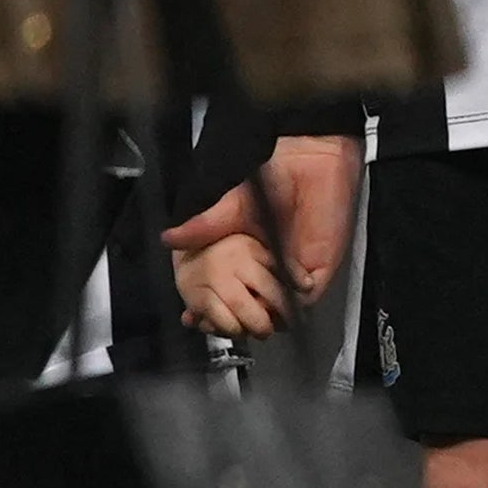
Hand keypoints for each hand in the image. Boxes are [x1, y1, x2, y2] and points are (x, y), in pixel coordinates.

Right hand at [164, 131, 356, 337]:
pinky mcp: (319, 268)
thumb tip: (167, 239)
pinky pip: (308, 296)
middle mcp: (270, 264)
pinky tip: (280, 306)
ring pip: (282, 307)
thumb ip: (202, 225)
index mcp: (247, 251)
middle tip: (224, 325)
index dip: (215, 303)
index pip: (232, 286)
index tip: (196, 316)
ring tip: (252, 322)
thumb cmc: (269, 177)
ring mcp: (294, 269)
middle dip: (242, 318)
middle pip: (256, 303)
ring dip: (270, 316)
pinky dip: (295, 304)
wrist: (308, 162)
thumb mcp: (228, 205)